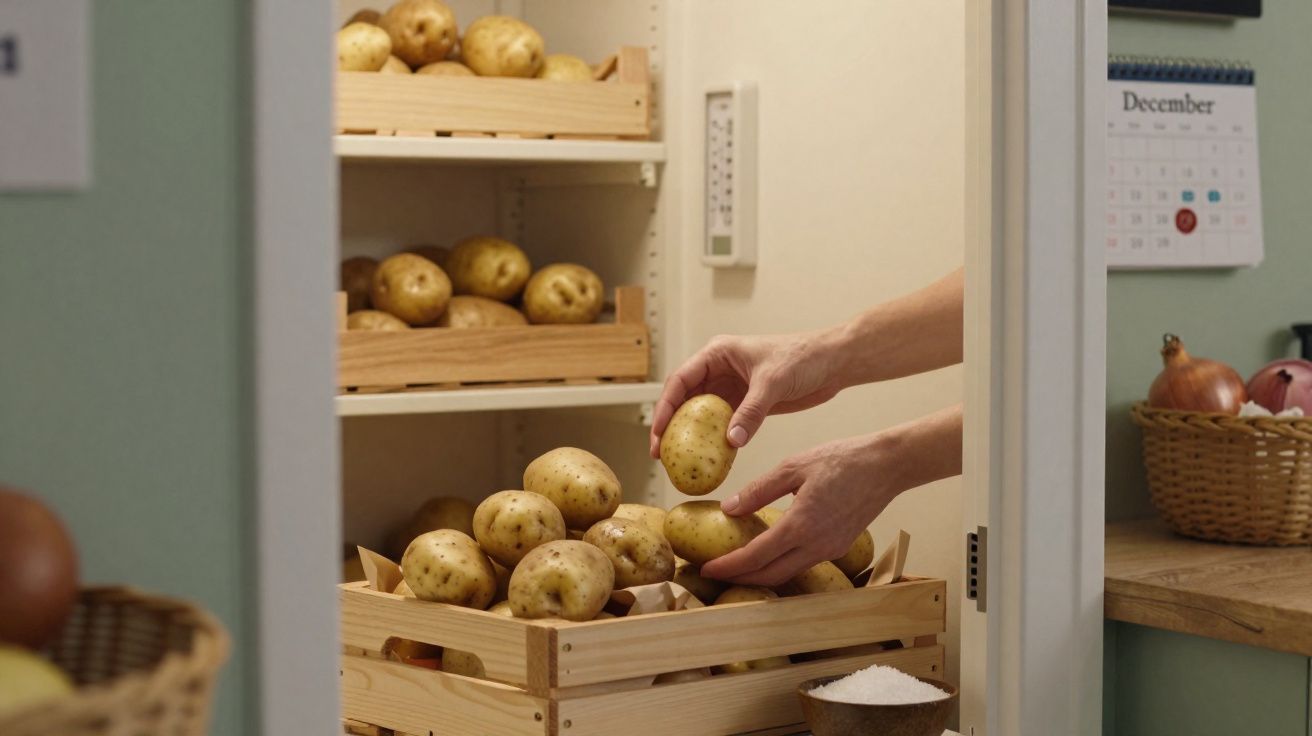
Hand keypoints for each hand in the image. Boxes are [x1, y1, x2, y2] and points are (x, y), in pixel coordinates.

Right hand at [648, 330, 845, 457]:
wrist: (832, 364)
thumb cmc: (803, 358)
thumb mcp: (773, 382)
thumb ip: (751, 411)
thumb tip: (731, 441)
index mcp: (717, 354)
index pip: (680, 380)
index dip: (665, 407)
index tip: (658, 432)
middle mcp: (718, 370)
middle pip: (684, 400)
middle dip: (670, 426)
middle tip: (660, 454)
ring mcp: (731, 389)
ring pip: (700, 415)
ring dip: (690, 436)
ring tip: (678, 461)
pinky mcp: (745, 405)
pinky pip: (722, 425)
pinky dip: (714, 441)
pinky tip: (709, 460)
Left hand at [700, 404, 962, 585]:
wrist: (887, 466)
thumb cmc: (841, 459)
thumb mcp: (793, 466)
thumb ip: (759, 489)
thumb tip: (728, 509)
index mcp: (801, 525)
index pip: (755, 557)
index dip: (728, 567)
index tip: (706, 569)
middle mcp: (816, 545)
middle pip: (769, 575)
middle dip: (739, 579)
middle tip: (714, 574)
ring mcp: (830, 549)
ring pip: (787, 573)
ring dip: (759, 574)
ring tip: (735, 566)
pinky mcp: (839, 546)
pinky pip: (803, 563)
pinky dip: (780, 564)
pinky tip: (767, 553)